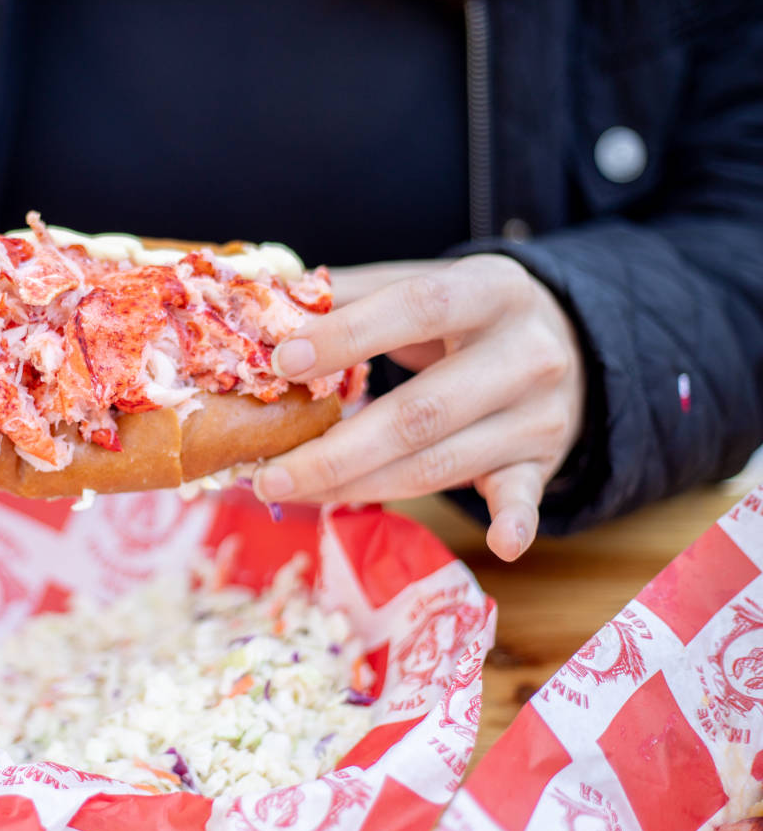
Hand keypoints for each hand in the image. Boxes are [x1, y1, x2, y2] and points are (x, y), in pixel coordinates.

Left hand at [252, 255, 586, 560]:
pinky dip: (514, 523)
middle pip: (422, 412)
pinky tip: (499, 547)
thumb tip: (266, 305)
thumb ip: (349, 293)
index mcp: (491, 290)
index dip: (349, 335)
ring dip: (359, 487)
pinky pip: (525, 498)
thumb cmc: (463, 315)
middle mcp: (525, 353)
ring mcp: (538, 414)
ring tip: (291, 493)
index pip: (417, 308)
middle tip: (267, 472)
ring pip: (440, 464)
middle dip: (336, 451)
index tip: (283, 361)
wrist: (565, 342)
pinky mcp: (542, 462)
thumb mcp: (421, 283)